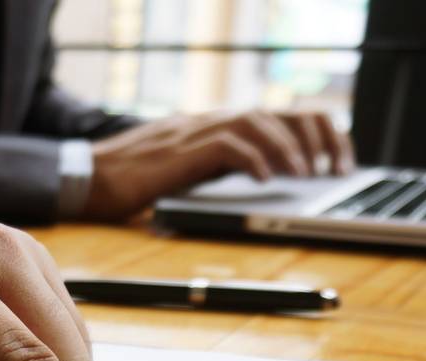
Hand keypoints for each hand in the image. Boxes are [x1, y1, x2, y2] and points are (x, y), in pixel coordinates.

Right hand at [85, 109, 355, 221]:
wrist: (88, 179)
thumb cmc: (132, 184)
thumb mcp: (189, 173)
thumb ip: (220, 170)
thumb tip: (264, 184)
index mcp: (217, 126)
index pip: (281, 115)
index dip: (316, 132)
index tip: (335, 160)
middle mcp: (212, 121)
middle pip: (280, 112)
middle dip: (317, 137)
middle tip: (336, 168)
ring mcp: (197, 131)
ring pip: (259, 122)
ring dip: (289, 149)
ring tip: (304, 176)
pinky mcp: (183, 149)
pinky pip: (230, 145)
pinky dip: (254, 160)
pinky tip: (264, 180)